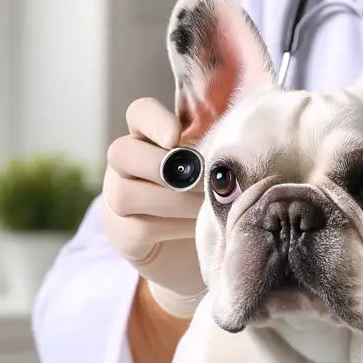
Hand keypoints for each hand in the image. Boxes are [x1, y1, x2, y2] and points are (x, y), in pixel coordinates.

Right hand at [102, 98, 205, 316]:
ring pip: (126, 194)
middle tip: (203, 179)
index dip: (154, 120)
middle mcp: (125, 165)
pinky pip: (140, 229)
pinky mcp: (123, 236)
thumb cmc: (211, 197)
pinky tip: (198, 228)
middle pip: (121, 151)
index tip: (176, 136)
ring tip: (208, 206)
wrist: (197, 250)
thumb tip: (245, 128)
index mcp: (150, 138)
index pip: (139, 113)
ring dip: (174, 201)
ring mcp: (117, 200)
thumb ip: (218, 145)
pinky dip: (175, 228)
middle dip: (164, 166)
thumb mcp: (216, 166)